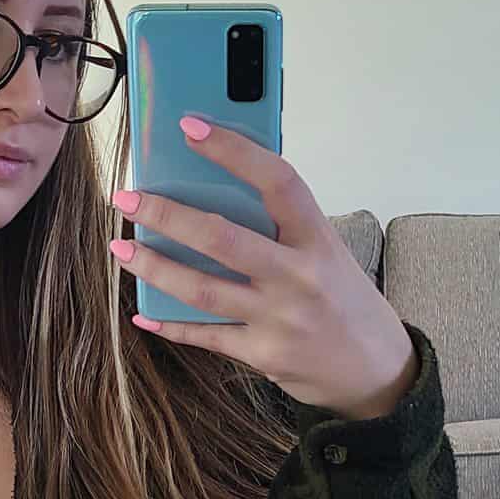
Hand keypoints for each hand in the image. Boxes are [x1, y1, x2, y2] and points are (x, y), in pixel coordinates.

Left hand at [109, 116, 418, 419]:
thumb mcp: (326, 251)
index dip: (233, 151)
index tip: (190, 127)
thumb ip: (282, 226)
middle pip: (222, 237)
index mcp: (318, 238)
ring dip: (154, 267)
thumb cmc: (344, 299)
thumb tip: (213, 189)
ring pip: (202, 289)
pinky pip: (206, 335)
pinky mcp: (264, 354)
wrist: (378, 371)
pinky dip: (171, 325)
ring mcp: (280, 318)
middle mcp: (301, 276)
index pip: (277, 180)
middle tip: (127, 197)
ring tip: (121, 249)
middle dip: (167, 214)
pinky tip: (143, 315)